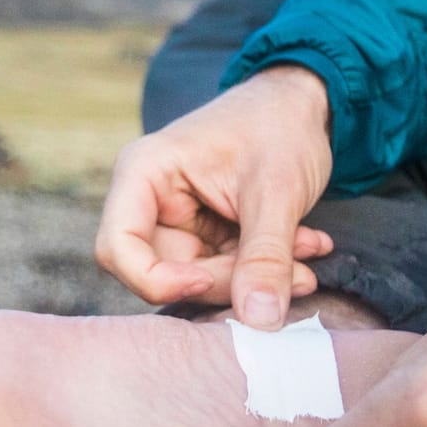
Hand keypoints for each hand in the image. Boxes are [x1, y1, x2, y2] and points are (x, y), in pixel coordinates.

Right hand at [95, 65, 335, 328]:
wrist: (306, 103)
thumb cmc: (280, 126)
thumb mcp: (276, 192)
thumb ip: (265, 257)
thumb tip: (260, 322)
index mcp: (144, 174)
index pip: (118, 248)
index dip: (157, 280)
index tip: (210, 280)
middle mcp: (150, 200)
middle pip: (162, 272)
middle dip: (228, 283)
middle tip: (293, 274)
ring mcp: (178, 220)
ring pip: (199, 279)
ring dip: (255, 278)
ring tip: (309, 259)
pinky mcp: (206, 234)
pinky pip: (224, 270)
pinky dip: (265, 269)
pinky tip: (307, 247)